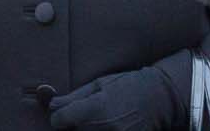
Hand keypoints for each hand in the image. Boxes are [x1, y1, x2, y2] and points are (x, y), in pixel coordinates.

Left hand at [48, 66, 179, 130]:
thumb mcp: (100, 84)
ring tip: (95, 124)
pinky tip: (102, 128)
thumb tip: (50, 106)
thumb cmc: (128, 86)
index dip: (59, 117)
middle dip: (72, 128)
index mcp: (95, 108)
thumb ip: (73, 98)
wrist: (159, 98)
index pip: (57, 121)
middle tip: (83, 120)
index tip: (66, 114)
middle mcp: (102, 128)